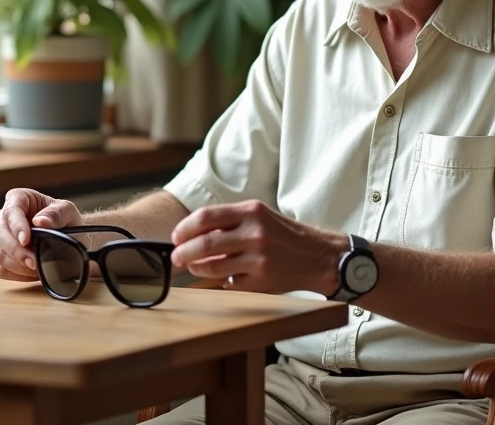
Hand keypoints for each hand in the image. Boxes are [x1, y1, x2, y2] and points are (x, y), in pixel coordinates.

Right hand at [0, 188, 85, 280]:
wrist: (67, 239)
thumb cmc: (65, 220)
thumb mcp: (68, 211)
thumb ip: (57, 213)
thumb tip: (41, 221)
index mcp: (18, 199)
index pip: (11, 211)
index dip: (16, 226)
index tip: (26, 240)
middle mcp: (2, 217)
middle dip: (17, 251)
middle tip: (34, 262)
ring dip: (17, 265)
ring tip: (37, 268)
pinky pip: (0, 269)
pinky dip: (16, 274)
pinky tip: (31, 273)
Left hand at [169, 200, 346, 294]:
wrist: (318, 256)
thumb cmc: (283, 234)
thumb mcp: (259, 216)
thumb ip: (229, 222)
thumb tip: (191, 233)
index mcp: (252, 211)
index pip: (206, 217)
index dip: (184, 228)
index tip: (176, 237)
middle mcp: (255, 233)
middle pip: (204, 243)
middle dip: (182, 252)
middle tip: (176, 257)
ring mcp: (258, 259)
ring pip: (212, 266)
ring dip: (196, 268)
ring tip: (193, 267)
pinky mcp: (261, 281)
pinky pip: (228, 282)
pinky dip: (221, 280)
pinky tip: (224, 275)